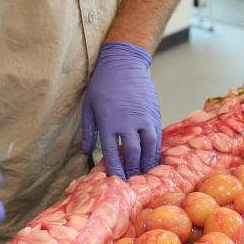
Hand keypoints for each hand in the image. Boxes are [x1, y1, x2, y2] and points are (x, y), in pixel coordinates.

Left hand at [82, 42, 161, 178]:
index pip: (112, 154)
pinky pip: (157, 136)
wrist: (124, 63)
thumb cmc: (102, 84)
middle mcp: (127, 123)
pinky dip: (155, 149)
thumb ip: (88, 131)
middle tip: (132, 180)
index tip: (117, 180)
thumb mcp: (89, 106)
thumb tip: (86, 151)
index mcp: (108, 123)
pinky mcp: (154, 113)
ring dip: (147, 162)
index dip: (116, 170)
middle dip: (133, 170)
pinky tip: (153, 157)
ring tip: (145, 172)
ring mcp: (143, 118)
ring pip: (148, 147)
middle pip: (132, 153)